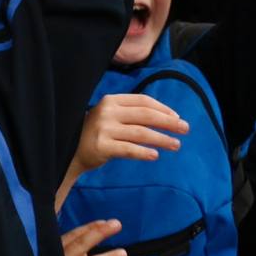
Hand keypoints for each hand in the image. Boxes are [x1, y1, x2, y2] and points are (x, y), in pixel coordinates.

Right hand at [71, 93, 187, 174]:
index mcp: (111, 100)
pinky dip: (144, 152)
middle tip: (186, 129)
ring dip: (162, 139)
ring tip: (176, 145)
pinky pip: (129, 149)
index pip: (143, 101)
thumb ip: (131, 113)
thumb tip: (167, 117)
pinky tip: (155, 155)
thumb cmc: (96, 133)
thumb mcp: (110, 116)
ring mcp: (103, 129)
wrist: (69, 152)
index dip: (163, 109)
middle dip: (169, 122)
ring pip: (141, 133)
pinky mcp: (101, 147)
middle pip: (145, 115)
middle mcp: (107, 112)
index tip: (177, 117)